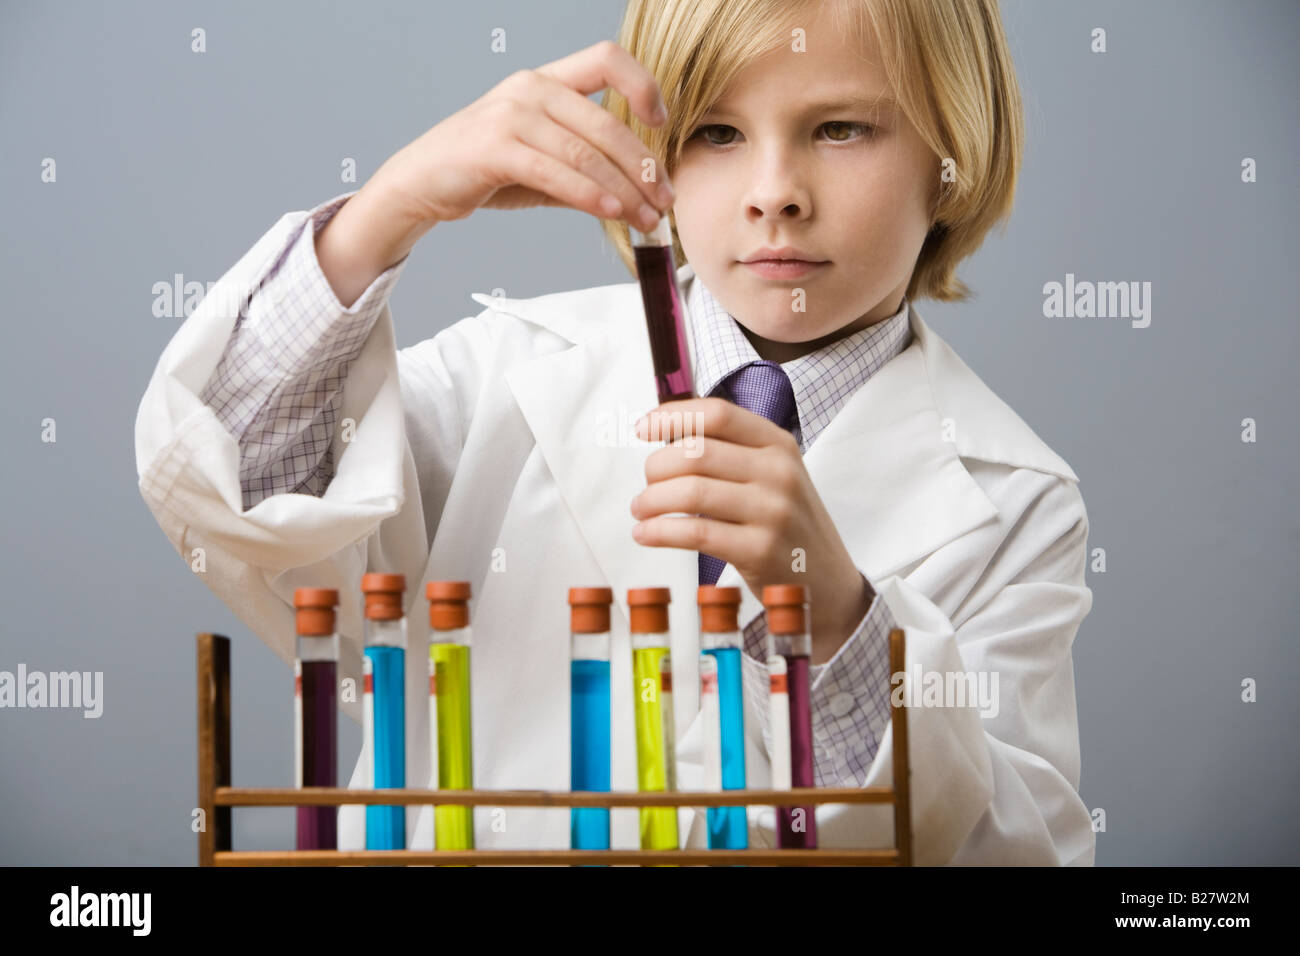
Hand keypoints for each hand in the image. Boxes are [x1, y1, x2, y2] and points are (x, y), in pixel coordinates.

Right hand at [371, 40, 675, 234]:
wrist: (422, 183)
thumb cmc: (486, 170)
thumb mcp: (544, 164)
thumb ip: (586, 169)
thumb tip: (639, 194)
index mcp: (547, 80)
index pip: (607, 58)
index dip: (643, 84)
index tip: (661, 123)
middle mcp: (530, 88)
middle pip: (606, 122)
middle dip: (643, 168)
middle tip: (664, 201)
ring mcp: (510, 114)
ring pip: (586, 153)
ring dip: (623, 191)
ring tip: (646, 219)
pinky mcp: (495, 148)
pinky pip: (556, 171)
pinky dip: (589, 194)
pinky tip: (611, 213)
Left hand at [631, 398, 875, 661]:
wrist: (826, 579)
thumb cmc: (786, 523)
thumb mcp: (773, 475)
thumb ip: (730, 451)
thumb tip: (665, 432)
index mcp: (778, 444)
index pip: (718, 414)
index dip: (672, 416)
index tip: (643, 429)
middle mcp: (779, 472)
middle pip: (697, 452)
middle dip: (656, 467)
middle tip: (646, 485)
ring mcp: (772, 511)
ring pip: (692, 491)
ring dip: (652, 500)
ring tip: (640, 510)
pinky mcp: (760, 550)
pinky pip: (696, 532)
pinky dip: (660, 531)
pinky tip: (645, 534)